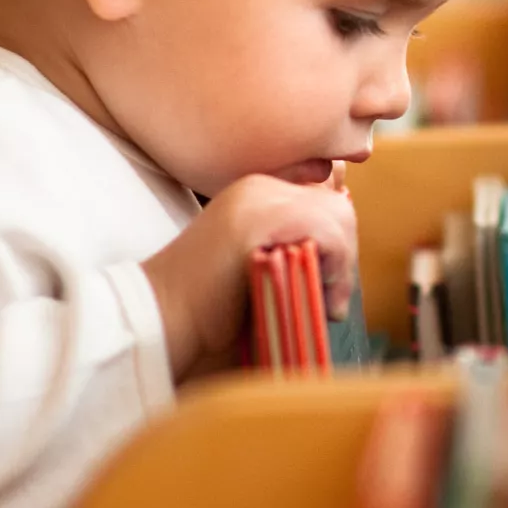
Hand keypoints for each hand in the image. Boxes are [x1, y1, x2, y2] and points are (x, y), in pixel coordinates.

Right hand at [142, 174, 358, 381]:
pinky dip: (335, 268)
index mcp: (256, 192)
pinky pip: (326, 233)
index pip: (327, 199)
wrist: (161, 321)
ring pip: (338, 216)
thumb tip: (346, 244)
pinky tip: (321, 298)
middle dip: (345, 255)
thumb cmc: (211, 310)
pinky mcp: (256, 220)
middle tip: (332, 300)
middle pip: (338, 205)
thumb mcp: (264, 267)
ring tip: (326, 302)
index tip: (329, 284)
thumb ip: (298, 249)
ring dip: (342, 266)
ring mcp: (255, 199)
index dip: (338, 244)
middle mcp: (257, 186)